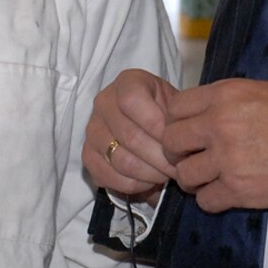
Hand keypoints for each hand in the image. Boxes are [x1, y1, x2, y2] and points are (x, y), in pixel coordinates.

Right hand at [86, 68, 177, 198]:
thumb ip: (176, 120)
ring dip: (150, 174)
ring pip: (121, 160)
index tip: (177, 143)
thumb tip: (178, 148)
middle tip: (179, 169)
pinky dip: (134, 185)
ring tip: (167, 175)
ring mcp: (92, 130)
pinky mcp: (87, 155)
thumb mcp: (176, 105)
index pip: (133, 101)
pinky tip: (149, 182)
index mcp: (127, 83)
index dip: (157, 125)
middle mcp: (103, 102)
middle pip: (130, 136)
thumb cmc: (166, 113)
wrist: (151, 125)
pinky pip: (109, 177)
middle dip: (160, 158)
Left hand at [162, 79, 267, 211]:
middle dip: (177, 152)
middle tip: (190, 157)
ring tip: (208, 178)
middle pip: (170, 142)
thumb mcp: (260, 91)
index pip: (174, 109)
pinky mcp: (239, 190)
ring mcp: (227, 160)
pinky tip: (225, 193)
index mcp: (224, 96)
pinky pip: (205, 201)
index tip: (187, 132)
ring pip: (184, 176)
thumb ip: (225, 100)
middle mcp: (219, 125)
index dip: (177, 122)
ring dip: (193, 179)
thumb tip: (200, 111)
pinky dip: (212, 200)